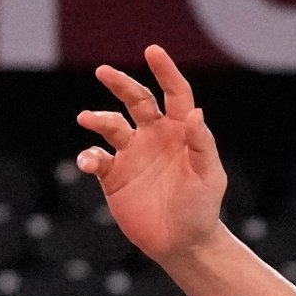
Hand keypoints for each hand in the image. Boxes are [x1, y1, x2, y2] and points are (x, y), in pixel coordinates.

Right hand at [75, 44, 227, 265]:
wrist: (182, 244)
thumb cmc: (201, 208)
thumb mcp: (208, 177)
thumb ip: (201, 145)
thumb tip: (194, 113)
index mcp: (179, 130)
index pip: (174, 93)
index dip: (165, 71)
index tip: (152, 52)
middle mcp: (153, 135)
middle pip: (136, 100)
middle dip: (120, 84)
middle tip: (103, 72)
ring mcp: (131, 154)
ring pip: (111, 126)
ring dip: (99, 120)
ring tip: (87, 119)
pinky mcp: (114, 176)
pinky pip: (97, 159)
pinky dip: (89, 157)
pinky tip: (88, 162)